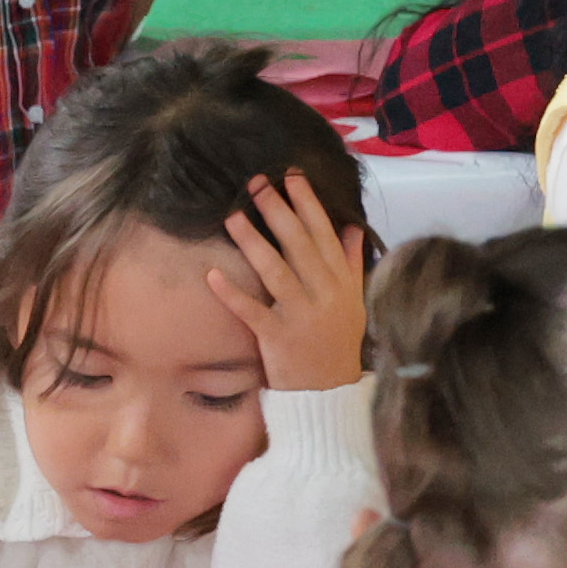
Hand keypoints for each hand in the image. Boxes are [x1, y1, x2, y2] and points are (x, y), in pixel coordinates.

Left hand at [204, 169, 370, 392]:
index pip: (324, 233)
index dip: (307, 203)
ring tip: (232, 216)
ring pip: (275, 271)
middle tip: (255, 184)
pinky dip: (232, 294)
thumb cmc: (338, 342)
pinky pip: (252, 311)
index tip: (291, 176)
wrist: (330, 392)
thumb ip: (352, 263)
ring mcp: (301, 314)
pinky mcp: (278, 337)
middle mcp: (324, 293)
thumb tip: (351, 227)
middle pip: (298, 244)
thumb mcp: (354, 300)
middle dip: (277, 211)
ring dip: (253, 242)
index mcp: (341, 280)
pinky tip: (212, 275)